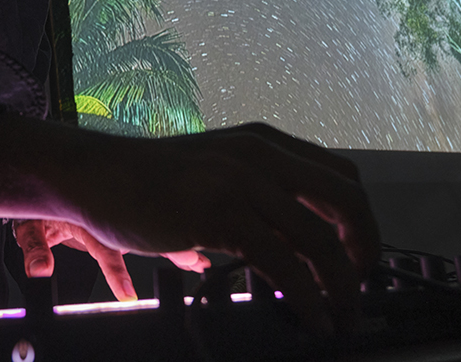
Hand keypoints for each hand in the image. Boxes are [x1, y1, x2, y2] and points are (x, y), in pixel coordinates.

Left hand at [13, 219, 209, 300]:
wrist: (40, 175)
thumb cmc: (36, 202)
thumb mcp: (28, 223)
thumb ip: (34, 246)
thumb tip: (40, 269)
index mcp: (84, 214)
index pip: (104, 246)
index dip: (116, 271)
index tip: (128, 293)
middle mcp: (105, 212)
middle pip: (140, 232)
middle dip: (168, 245)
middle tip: (193, 260)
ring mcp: (114, 215)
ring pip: (149, 230)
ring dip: (174, 243)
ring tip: (198, 259)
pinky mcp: (118, 218)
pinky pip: (145, 230)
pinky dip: (167, 240)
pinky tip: (187, 252)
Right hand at [77, 123, 379, 334]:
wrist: (95, 174)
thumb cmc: (148, 179)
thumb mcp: (214, 170)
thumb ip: (252, 194)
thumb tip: (284, 245)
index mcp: (264, 143)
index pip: (341, 176)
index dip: (360, 221)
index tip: (356, 257)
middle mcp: (261, 154)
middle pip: (347, 201)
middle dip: (365, 251)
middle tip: (359, 287)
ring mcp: (241, 181)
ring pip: (319, 239)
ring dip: (341, 287)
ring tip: (341, 315)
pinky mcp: (219, 214)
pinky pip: (283, 264)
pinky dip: (307, 297)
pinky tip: (310, 317)